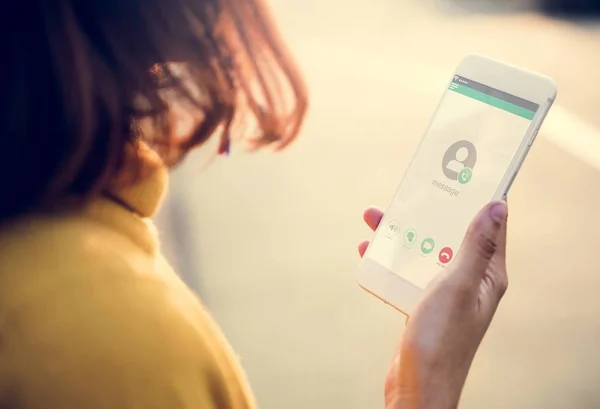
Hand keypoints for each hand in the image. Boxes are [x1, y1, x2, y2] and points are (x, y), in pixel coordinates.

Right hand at [359, 202, 508, 408]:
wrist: (416, 387)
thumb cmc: (441, 340)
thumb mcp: (458, 285)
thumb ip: (476, 246)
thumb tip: (497, 206)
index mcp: (488, 275)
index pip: (489, 227)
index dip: (476, 198)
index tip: (459, 172)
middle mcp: (470, 282)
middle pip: (449, 235)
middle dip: (426, 213)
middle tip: (406, 192)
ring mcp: (446, 294)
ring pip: (425, 251)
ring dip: (401, 234)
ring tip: (373, 217)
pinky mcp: (424, 305)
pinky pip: (409, 272)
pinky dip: (390, 260)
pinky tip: (368, 253)